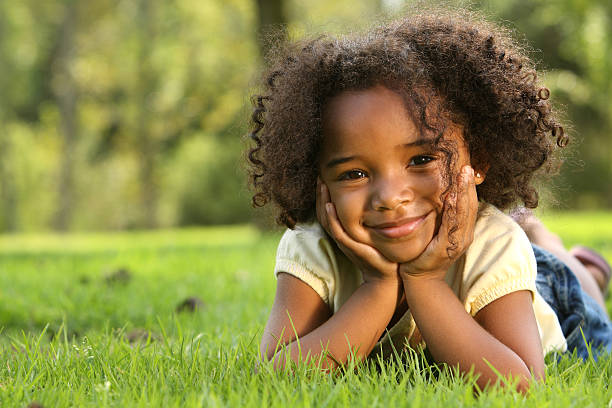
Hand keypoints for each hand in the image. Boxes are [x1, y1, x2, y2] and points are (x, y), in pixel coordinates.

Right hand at [316, 178, 399, 283]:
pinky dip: (331, 218)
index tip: (325, 178)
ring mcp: (344, 242)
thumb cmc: (382, 253)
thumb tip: (377, 200)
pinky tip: (329, 205)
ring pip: (327, 219)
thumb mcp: (373, 232)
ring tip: (322, 185)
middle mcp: (341, 236)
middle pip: (323, 212)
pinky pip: (336, 230)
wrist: (387, 275)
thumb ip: (370, 218)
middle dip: (321, 194)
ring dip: (323, 201)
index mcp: (344, 232)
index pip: (328, 211)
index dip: (324, 195)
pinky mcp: (350, 247)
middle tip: (320, 177)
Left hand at [399, 165, 477, 279]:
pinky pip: (451, 226)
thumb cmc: (425, 253)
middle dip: (468, 185)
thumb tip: (442, 196)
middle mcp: (465, 236)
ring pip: (464, 213)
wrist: (419, 278)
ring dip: (463, 193)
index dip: (469, 187)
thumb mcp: (436, 231)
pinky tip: (451, 198)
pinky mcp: (446, 248)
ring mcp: (457, 243)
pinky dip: (452, 211)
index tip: (467, 168)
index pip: (469, 204)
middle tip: (467, 166)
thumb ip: (441, 217)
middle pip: (470, 206)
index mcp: (463, 230)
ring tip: (463, 175)